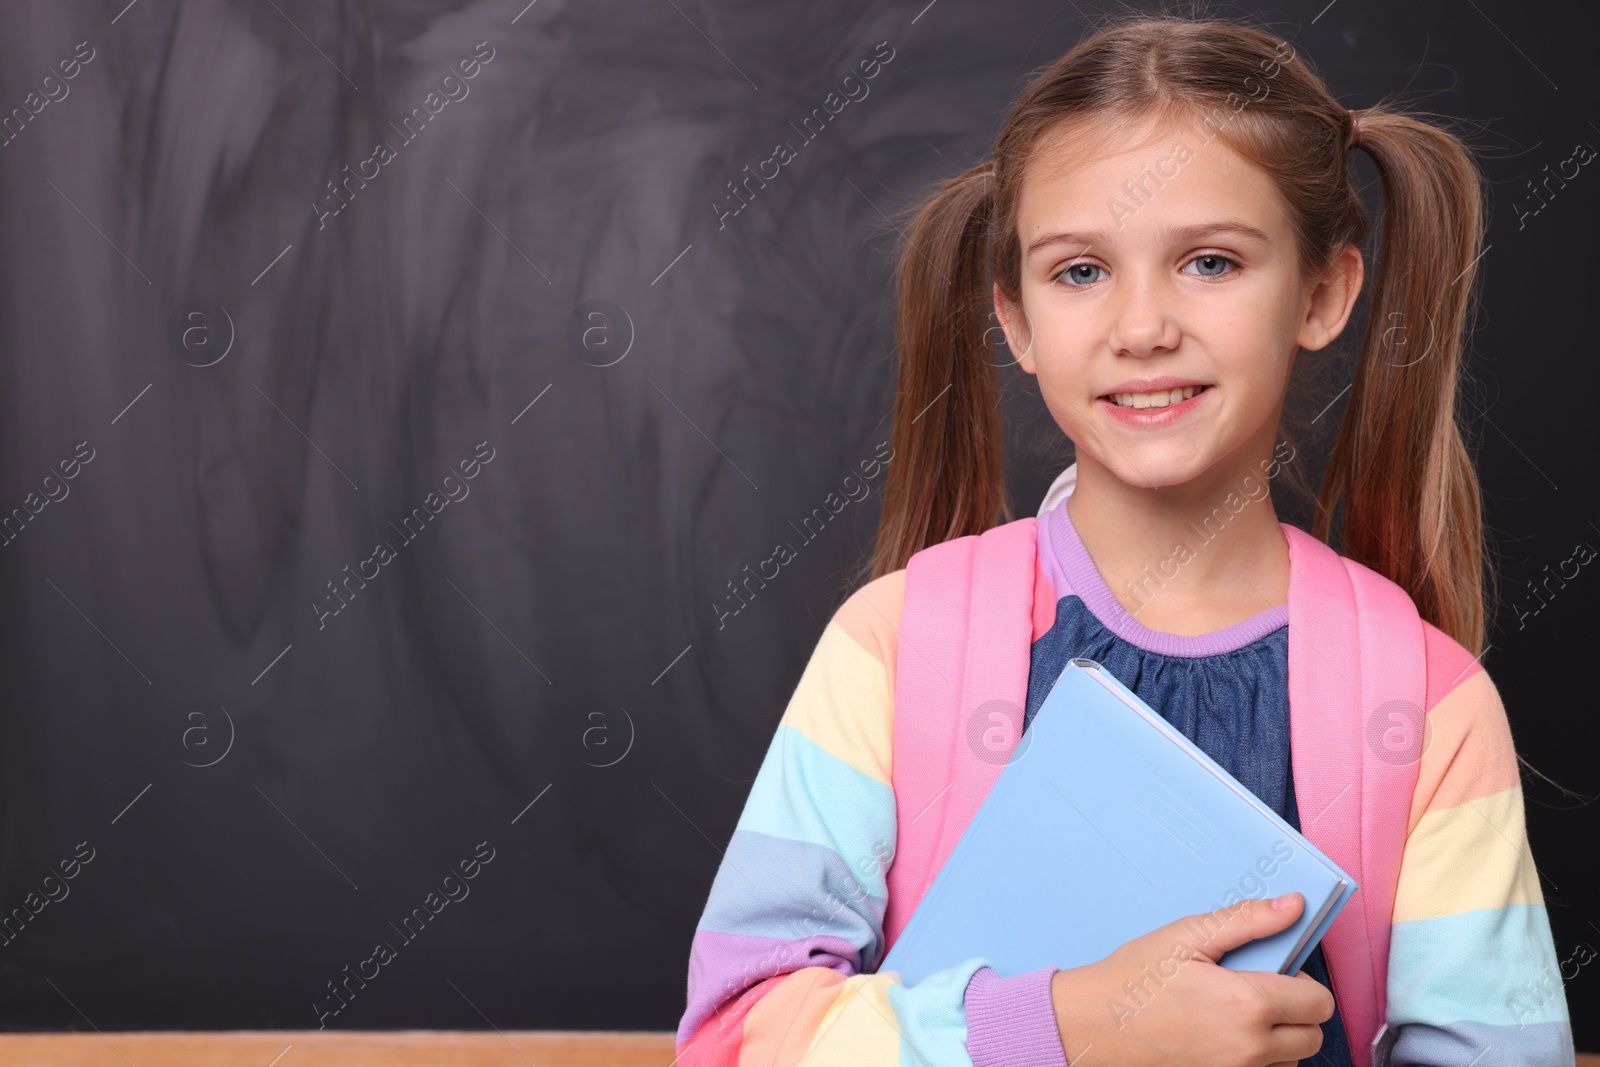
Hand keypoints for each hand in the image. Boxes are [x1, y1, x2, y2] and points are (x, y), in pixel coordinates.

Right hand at [1048, 892, 1333, 1066]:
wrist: (1090, 1024)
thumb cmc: (1134, 978)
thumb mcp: (1187, 936)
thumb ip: (1247, 920)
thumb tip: (1293, 906)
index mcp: (1248, 1004)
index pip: (1319, 1002)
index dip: (1303, 983)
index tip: (1275, 973)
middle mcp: (1249, 1048)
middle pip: (1312, 1037)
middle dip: (1295, 1013)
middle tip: (1256, 993)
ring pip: (1290, 1061)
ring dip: (1278, 1040)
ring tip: (1235, 1016)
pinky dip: (1254, 1059)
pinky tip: (1222, 1037)